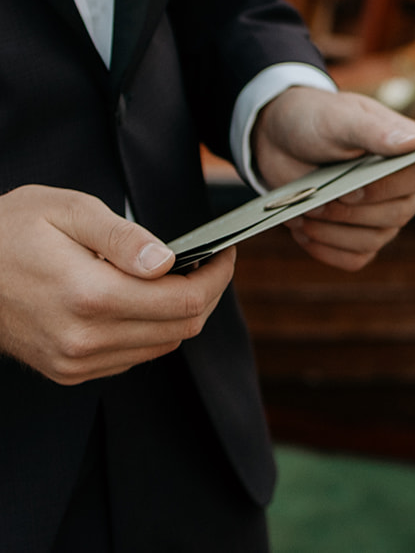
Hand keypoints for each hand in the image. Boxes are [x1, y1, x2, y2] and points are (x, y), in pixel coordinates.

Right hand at [0, 186, 235, 384]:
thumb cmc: (9, 232)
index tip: (225, 253)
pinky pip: (133, 356)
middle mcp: (84, 339)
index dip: (217, 276)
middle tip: (209, 263)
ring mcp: (75, 361)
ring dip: (180, 314)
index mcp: (89, 296)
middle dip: (206, 294)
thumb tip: (167, 261)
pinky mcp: (68, 371)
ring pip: (161, 346)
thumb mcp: (67, 211)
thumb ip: (123, 237)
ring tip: (177, 278)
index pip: (185, 301)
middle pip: (182, 328)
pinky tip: (142, 300)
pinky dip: (150, 330)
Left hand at [252, 87, 414, 270]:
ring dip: (333, 233)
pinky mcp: (362, 236)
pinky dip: (326, 250)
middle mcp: (407, 188)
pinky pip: (355, 258)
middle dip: (351, 213)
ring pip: (373, 240)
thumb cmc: (319, 121)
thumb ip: (374, 132)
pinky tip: (302, 231)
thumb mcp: (341, 119)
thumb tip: (413, 143)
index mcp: (414, 152)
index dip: (386, 188)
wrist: (284, 139)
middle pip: (397, 215)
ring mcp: (386, 216)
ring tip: (304, 214)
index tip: (350, 188)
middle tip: (316, 202)